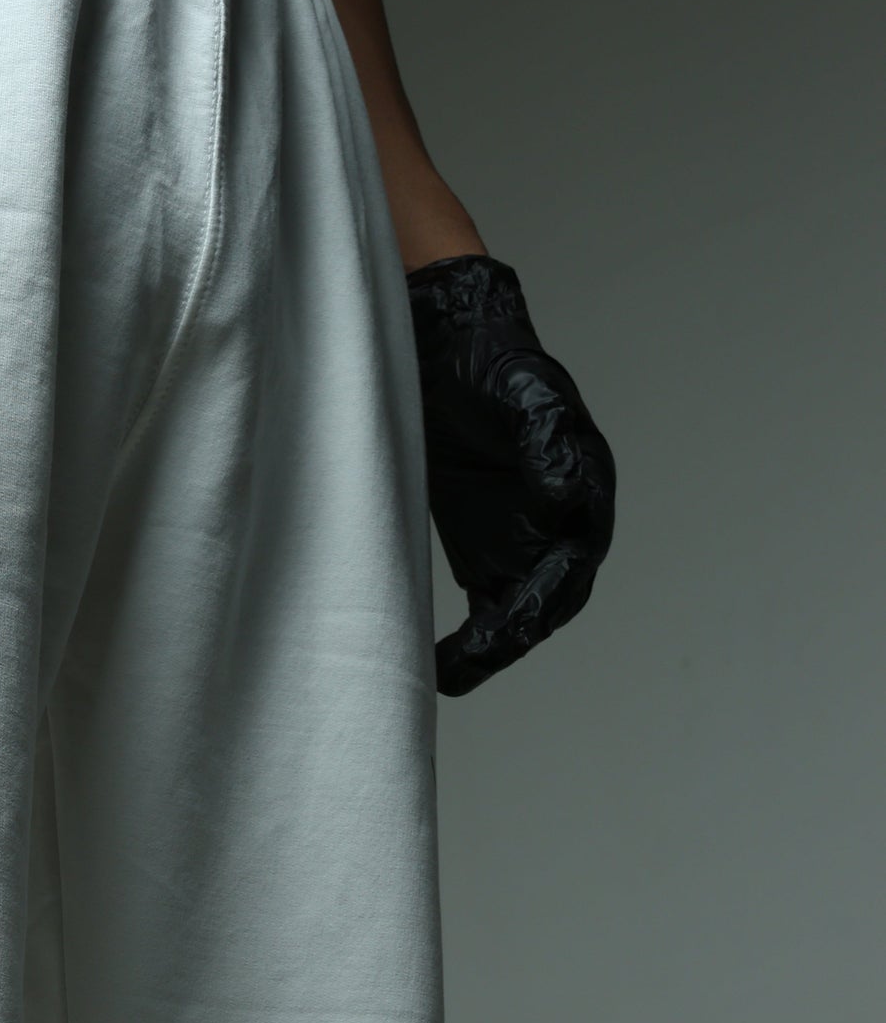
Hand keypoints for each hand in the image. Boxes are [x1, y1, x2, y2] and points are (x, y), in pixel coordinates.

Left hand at [408, 256, 615, 697]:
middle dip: (511, 638)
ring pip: (516, 613)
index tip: (507, 628)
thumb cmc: (492, 364)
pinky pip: (485, 608)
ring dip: (490, 650)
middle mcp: (562, 524)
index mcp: (584, 490)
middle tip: (465, 666)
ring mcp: (524, 539)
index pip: (572, 565)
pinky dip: (469, 641)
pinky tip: (439, 662)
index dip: (542, 602)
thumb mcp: (523, 393)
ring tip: (446, 675)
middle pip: (546, 601)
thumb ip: (546, 441)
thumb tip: (566, 495)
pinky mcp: (486, 548)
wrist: (446, 347)